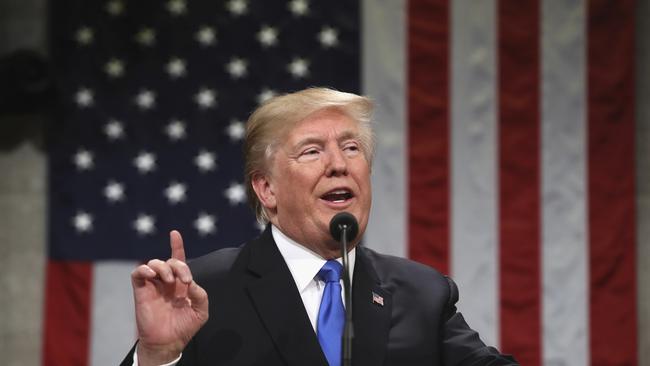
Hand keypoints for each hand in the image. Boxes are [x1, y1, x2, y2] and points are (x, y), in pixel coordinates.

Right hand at [131, 230, 208, 365]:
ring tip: (169, 280)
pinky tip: (152, 275)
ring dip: (164, 267)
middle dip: (179, 265)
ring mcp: (153, 285)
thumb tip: (191, 283)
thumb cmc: (184, 327)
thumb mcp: (201, 311)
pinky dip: (144, 269)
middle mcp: (167, 282)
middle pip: (170, 261)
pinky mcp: (141, 291)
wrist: (168, 342)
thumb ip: (201, 294)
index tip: (174, 234)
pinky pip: (138, 273)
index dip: (177, 246)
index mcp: (181, 283)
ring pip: (154, 263)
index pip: (179, 260)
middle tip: (184, 281)